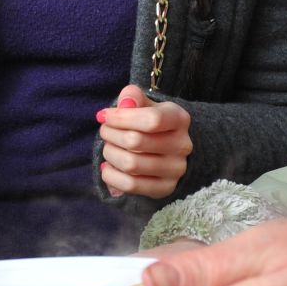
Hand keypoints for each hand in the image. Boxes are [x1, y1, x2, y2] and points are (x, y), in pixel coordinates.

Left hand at [96, 84, 190, 198]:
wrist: (168, 149)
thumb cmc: (150, 123)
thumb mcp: (145, 104)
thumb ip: (133, 96)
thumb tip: (125, 103)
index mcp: (179, 119)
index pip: (151, 119)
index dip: (121, 117)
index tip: (105, 116)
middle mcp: (182, 145)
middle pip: (135, 142)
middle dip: (110, 134)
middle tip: (104, 131)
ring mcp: (175, 170)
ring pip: (130, 164)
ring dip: (110, 153)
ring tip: (108, 147)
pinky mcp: (165, 189)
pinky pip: (130, 185)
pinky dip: (111, 175)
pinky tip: (108, 166)